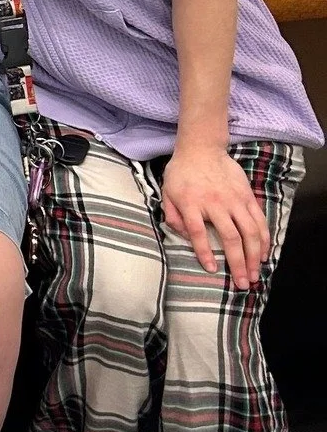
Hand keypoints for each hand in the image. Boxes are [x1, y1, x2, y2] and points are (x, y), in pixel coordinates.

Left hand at [161, 144, 271, 288]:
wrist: (201, 149)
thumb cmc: (181, 174)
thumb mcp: (167, 193)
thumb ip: (172, 216)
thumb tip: (185, 237)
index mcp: (191, 203)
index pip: (198, 232)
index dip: (204, 253)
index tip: (211, 269)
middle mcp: (215, 203)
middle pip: (230, 237)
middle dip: (238, 263)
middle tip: (241, 283)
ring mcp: (234, 199)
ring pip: (249, 232)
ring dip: (254, 256)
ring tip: (255, 274)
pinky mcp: (247, 196)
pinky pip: (259, 220)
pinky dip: (264, 239)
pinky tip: (263, 253)